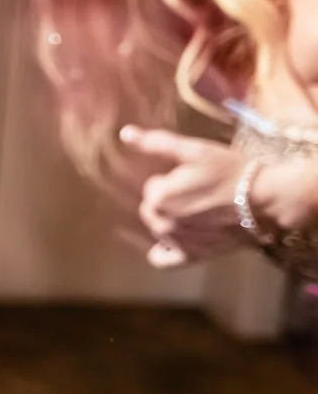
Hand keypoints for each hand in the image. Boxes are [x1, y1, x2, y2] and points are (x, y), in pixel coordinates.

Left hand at [122, 127, 249, 268]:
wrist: (266, 199)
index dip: (173, 179)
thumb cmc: (231, 171)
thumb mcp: (195, 151)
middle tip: (200, 192)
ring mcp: (175, 242)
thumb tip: (126, 133)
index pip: (153, 186)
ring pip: (159, 228)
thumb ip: (158, 143)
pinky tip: (174, 241)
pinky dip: (163, 251)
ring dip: (171, 219)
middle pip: (154, 207)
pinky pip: (162, 260)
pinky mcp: (190, 256)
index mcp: (158, 197)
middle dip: (170, 199)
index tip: (196, 176)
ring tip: (200, 210)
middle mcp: (161, 223)